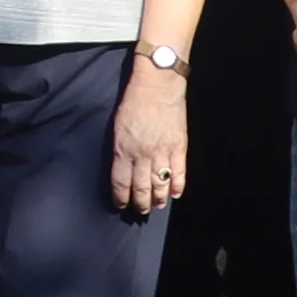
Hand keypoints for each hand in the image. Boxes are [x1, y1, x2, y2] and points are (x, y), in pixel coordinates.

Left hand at [109, 55, 188, 215]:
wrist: (158, 86)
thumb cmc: (134, 103)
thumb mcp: (118, 127)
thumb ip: (120, 150)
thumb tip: (122, 168)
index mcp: (123, 150)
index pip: (120, 183)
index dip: (121, 198)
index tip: (121, 205)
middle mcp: (142, 155)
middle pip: (141, 189)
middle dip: (139, 203)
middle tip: (140, 211)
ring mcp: (162, 152)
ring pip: (160, 185)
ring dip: (158, 199)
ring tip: (157, 206)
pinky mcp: (179, 147)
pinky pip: (179, 173)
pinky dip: (178, 186)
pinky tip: (175, 194)